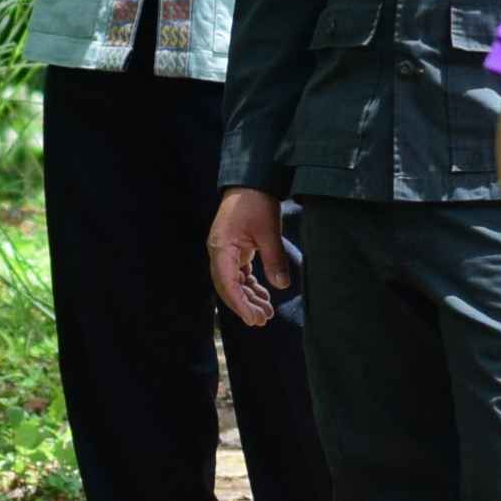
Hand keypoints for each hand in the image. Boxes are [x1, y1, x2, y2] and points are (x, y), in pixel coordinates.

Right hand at [207, 186, 292, 328]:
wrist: (252, 179)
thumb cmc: (257, 201)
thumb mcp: (269, 230)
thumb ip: (274, 258)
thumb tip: (281, 285)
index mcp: (222, 248)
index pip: (227, 284)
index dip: (239, 304)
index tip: (253, 320)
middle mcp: (219, 252)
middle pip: (227, 286)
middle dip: (244, 305)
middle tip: (263, 320)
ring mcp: (226, 250)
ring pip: (233, 281)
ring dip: (248, 297)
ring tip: (267, 312)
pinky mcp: (234, 247)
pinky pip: (239, 272)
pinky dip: (250, 284)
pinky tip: (263, 294)